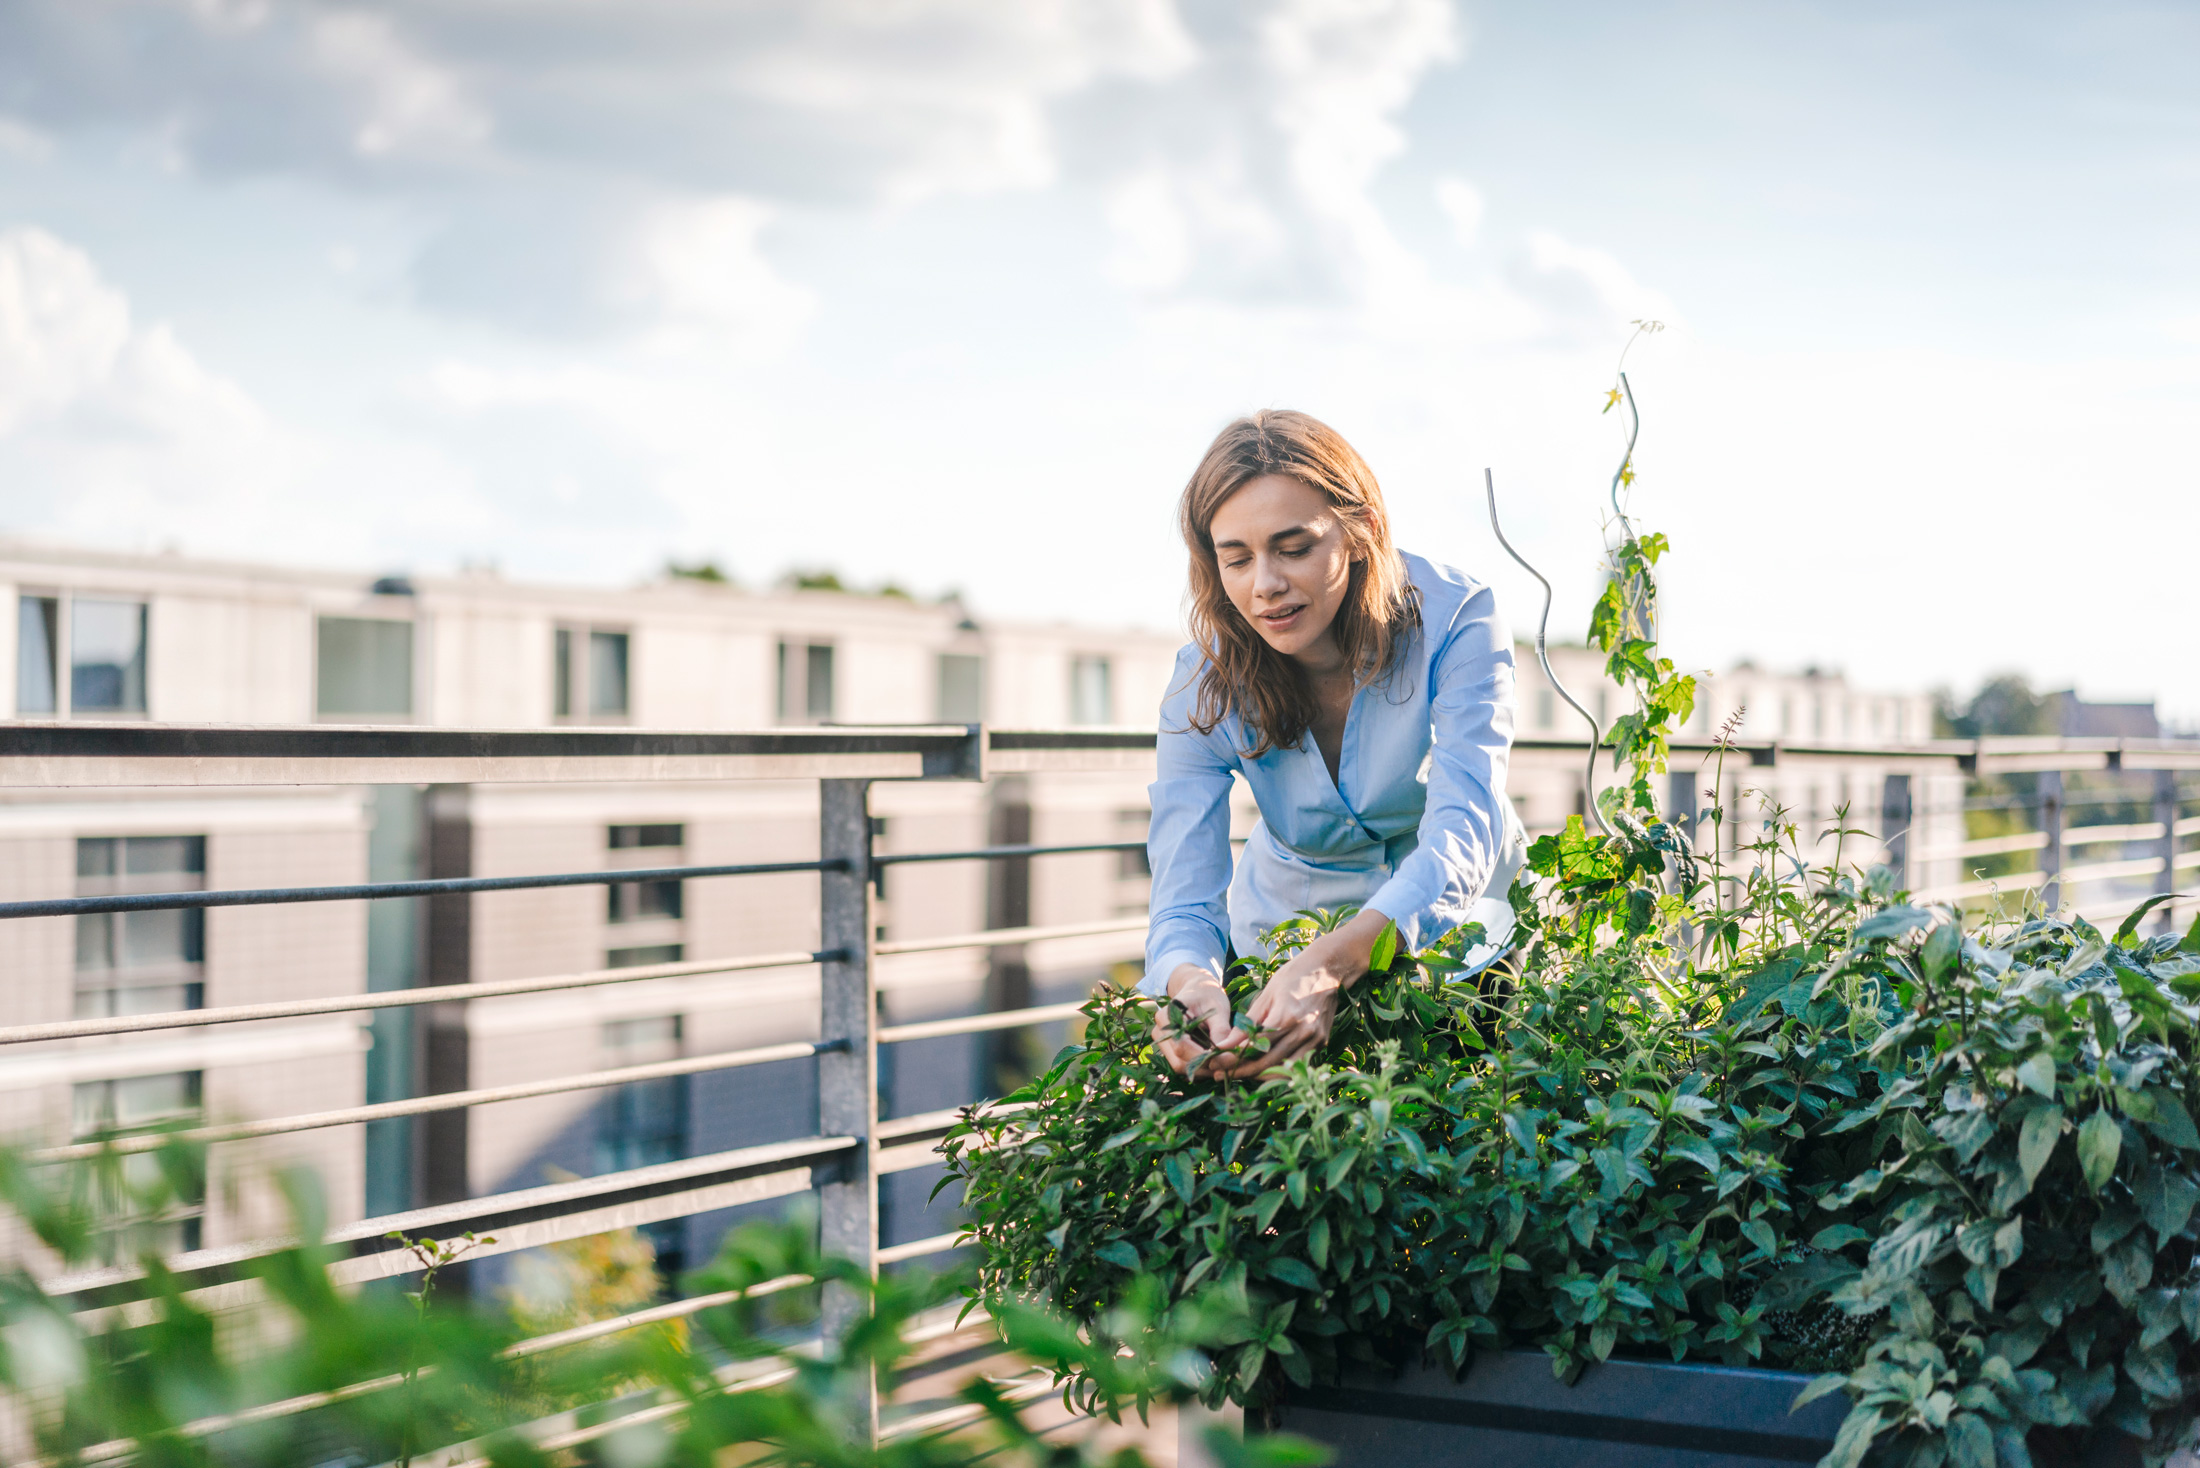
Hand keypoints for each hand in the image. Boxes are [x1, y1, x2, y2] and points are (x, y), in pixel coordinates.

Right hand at [1153, 965, 1232, 1076]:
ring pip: (1180, 1067)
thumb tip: (1225, 1054)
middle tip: (1228, 1063)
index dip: (1203, 1057)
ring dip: (1202, 1070)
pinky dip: (1199, 1068)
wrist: (1198, 990)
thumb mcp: (1218, 1008)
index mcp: (1166, 1016)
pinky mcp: (1168, 1050)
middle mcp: (1159, 1031)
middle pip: (1179, 1062)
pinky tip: (1214, 1060)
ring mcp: (1161, 1042)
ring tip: (1223, 1061)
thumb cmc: (1208, 996)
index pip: (1181, 1047)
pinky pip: (1182, 1065)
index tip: (1225, 1059)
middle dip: (1204, 1067)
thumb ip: (1221, 1030)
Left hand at [1204, 909, 1391, 1080]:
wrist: (1328, 969)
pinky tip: (1259, 1067)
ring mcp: (1315, 1040)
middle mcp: (1303, 1033)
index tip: (1214, 1063)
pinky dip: (1276, 1070)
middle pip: (1267, 1063)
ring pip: (1282, 1070)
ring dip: (1258, 1075)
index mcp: (1286, 1017)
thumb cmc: (1293, 977)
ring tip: (1236, 1072)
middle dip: (1241, 1071)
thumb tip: (1224, 1045)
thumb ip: (1247, 1024)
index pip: (1255, 1047)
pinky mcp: (1321, 1044)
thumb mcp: (1266, 996)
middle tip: (1218, 1072)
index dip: (1233, 1059)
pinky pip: (1296, 1065)